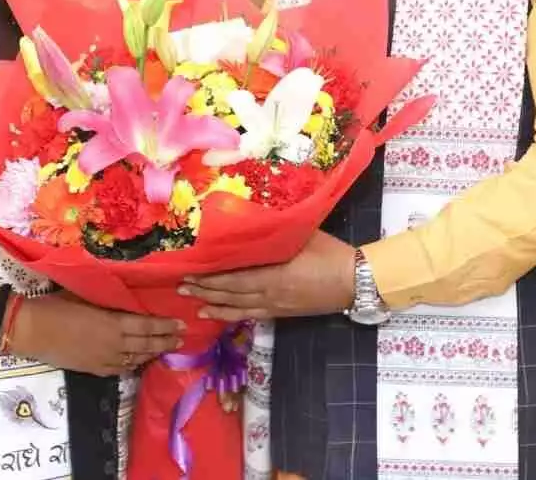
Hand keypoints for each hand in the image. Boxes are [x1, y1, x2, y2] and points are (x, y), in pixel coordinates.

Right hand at [11, 292, 183, 376]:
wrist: (31, 330)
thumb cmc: (56, 306)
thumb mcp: (85, 295)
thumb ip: (107, 299)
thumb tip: (123, 294)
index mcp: (112, 323)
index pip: (147, 326)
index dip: (165, 326)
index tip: (180, 324)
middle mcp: (113, 344)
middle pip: (146, 344)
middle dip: (165, 341)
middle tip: (181, 338)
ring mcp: (103, 359)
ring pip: (135, 358)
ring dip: (152, 353)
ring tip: (165, 349)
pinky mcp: (92, 369)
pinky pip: (120, 369)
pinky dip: (133, 364)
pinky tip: (138, 361)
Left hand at [179, 230, 356, 321]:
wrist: (355, 281)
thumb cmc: (329, 253)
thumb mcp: (301, 234)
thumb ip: (274, 231)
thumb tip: (250, 220)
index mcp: (273, 273)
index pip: (233, 277)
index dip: (209, 276)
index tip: (189, 270)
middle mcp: (269, 293)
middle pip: (230, 293)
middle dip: (204, 290)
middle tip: (180, 286)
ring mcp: (276, 306)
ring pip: (238, 307)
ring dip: (214, 304)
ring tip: (193, 302)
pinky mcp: (283, 313)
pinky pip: (252, 315)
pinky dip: (233, 315)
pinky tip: (220, 314)